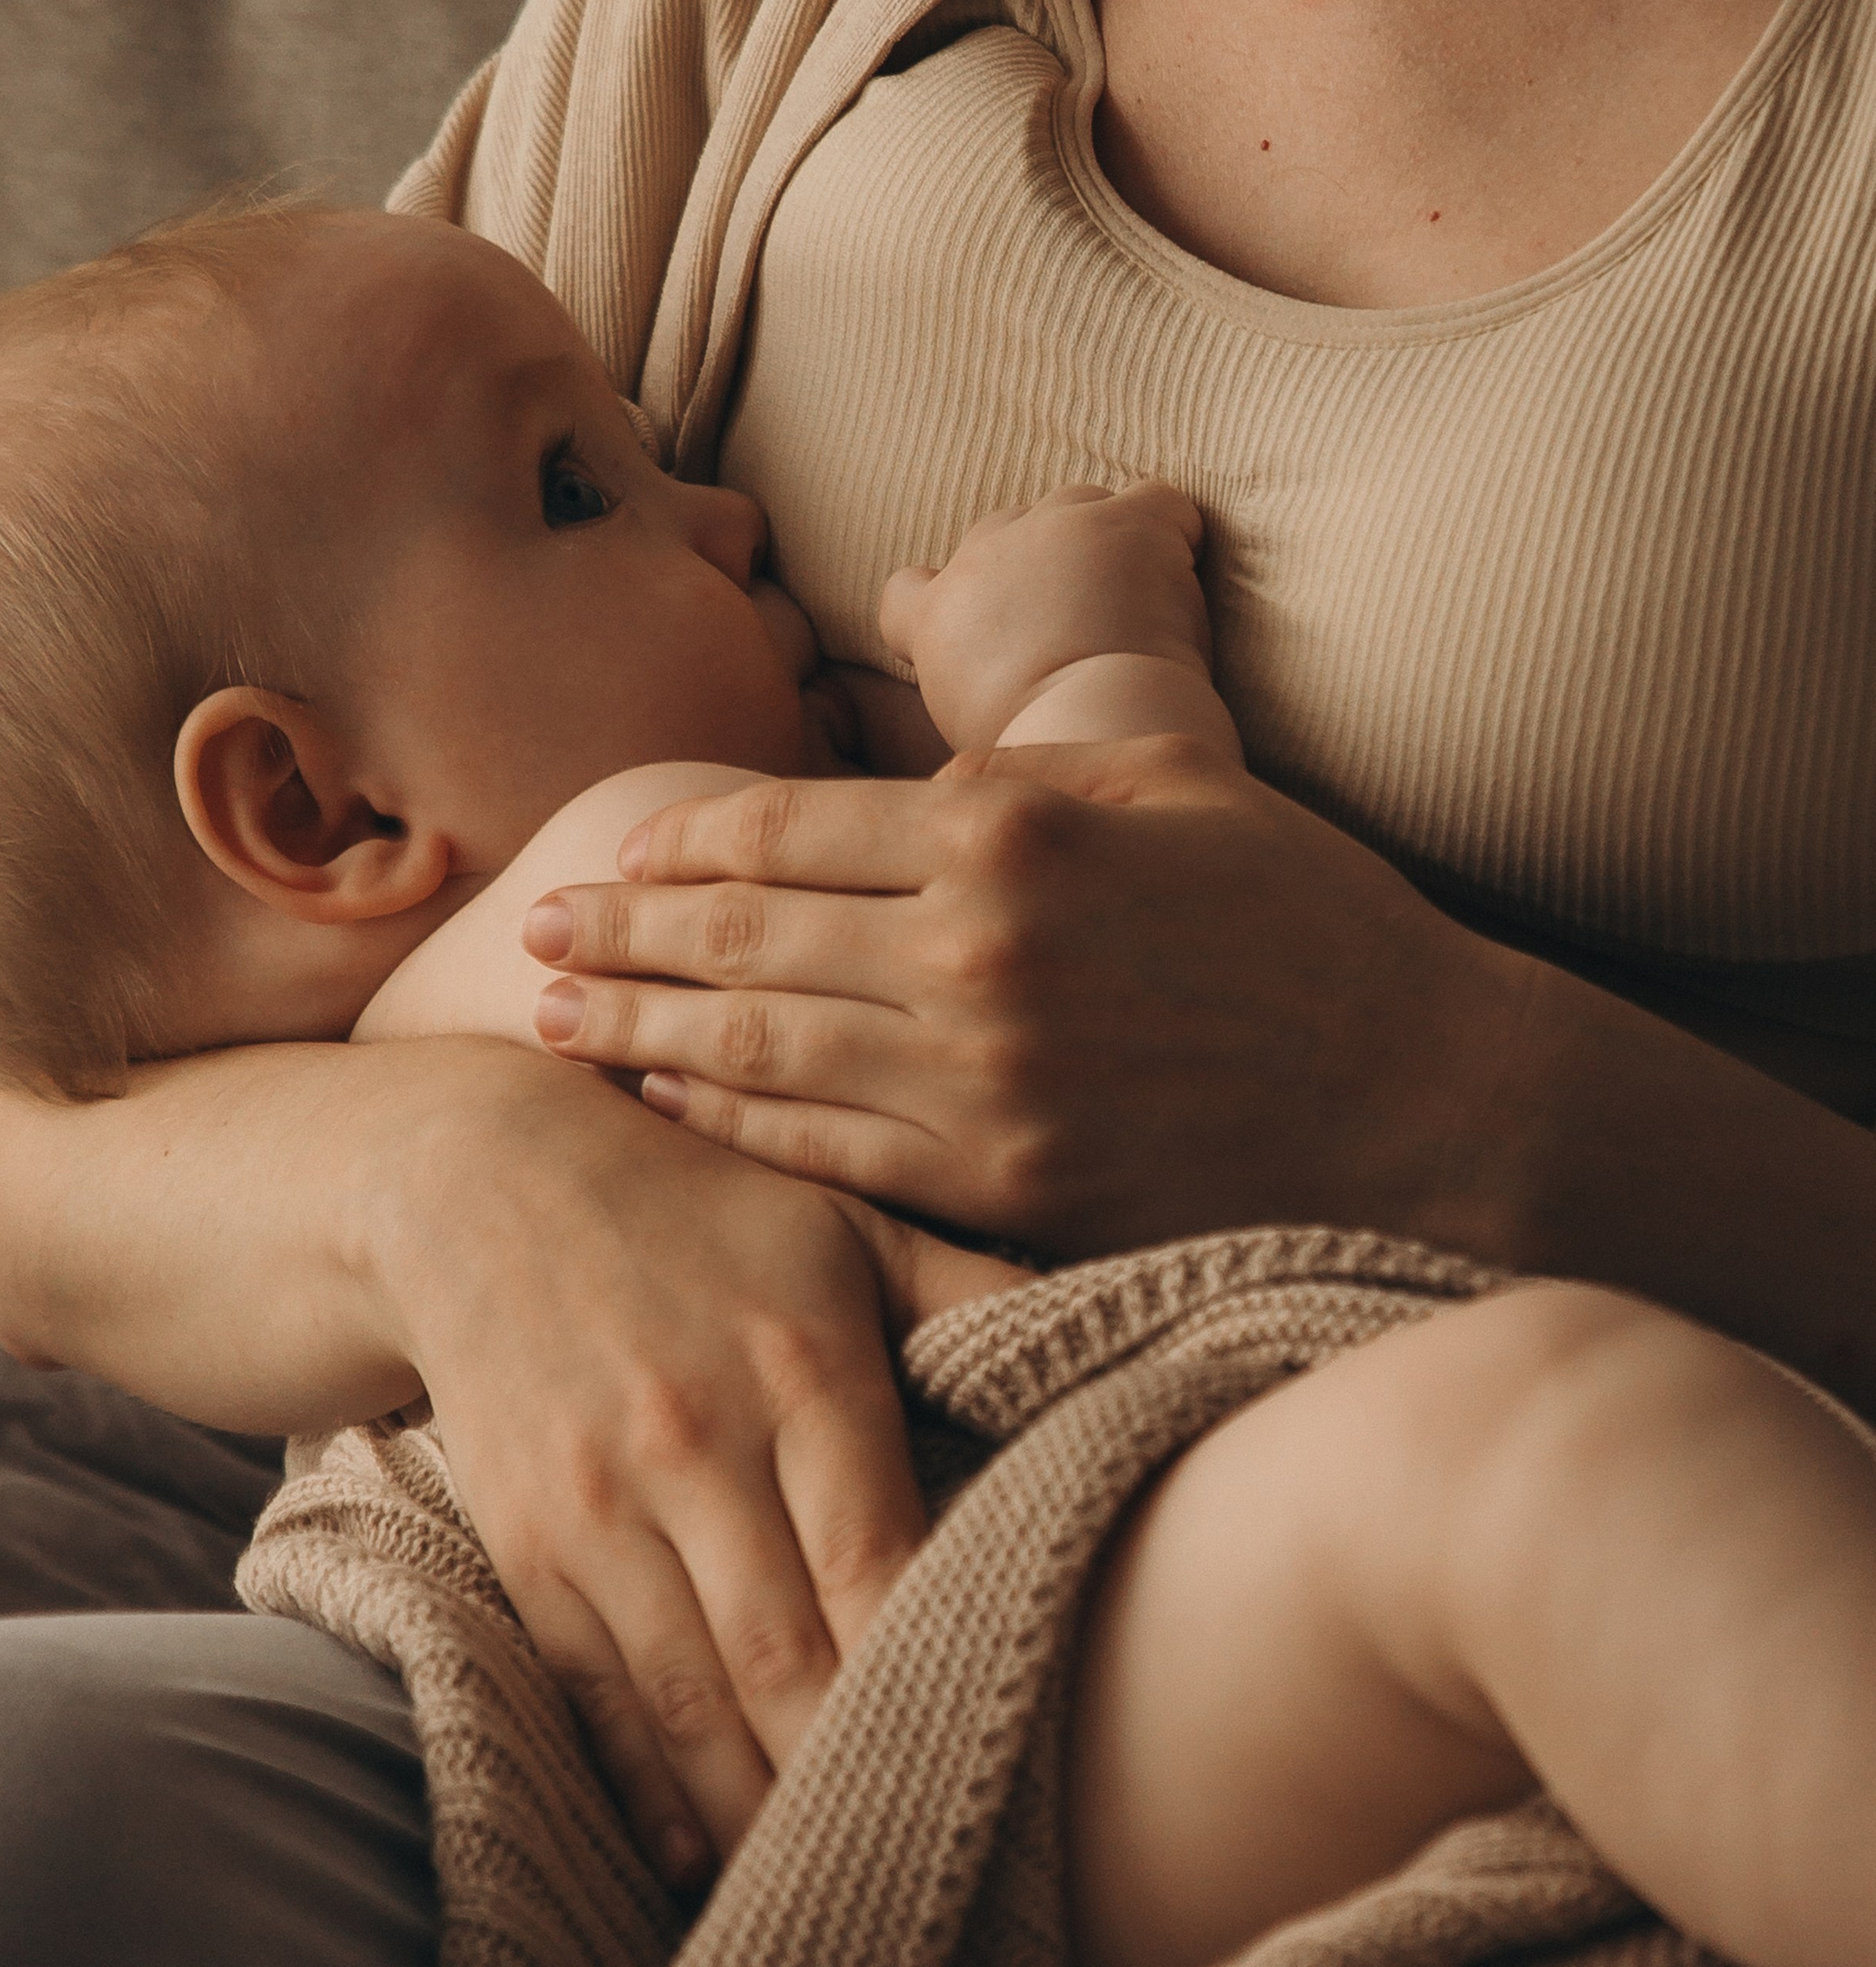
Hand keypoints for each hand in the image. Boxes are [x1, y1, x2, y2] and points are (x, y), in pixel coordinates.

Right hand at [378, 1042, 1022, 1887]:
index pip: (882, 1562)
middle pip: (791, 1661)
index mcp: (801, 1371)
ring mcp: (598, 1508)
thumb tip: (1120, 1345)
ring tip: (843, 1901)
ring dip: (765, 1815)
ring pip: (694, 1703)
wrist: (476, 1179)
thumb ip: (976, 1293)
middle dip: (861, 1780)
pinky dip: (651, 1791)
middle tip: (942, 1878)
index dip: (937, 1675)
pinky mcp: (525, 1549)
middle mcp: (696, 1447)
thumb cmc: (701, 1209)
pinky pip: (595, 1697)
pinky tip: (707, 1862)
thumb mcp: (845, 1222)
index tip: (1009, 1766)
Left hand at [523, 740, 1532, 1265]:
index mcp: (1012, 830)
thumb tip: (904, 787)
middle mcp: (976, 953)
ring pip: (759, 1048)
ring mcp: (983, 1083)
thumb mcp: (1176, 788)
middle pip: (745, 935)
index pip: (790, 826)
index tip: (616, 842)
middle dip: (624, 930)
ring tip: (552, 1016)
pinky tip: (667, 1106)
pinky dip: (732, 1124)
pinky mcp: (1002, 1188)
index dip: (684, 838)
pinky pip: (825, 1151)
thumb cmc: (1312, 927)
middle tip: (532, 927)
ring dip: (641, 1030)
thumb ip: (1024, 778)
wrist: (1434, 1104)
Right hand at [879, 482, 1210, 750]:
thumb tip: (994, 689)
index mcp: (935, 616)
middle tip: (1082, 622)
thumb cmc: (1037, 754)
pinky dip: (1171, 529)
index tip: (985, 626)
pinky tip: (1183, 570)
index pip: (909, 588)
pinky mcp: (1122, 523)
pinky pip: (1155, 500)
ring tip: (1137, 597)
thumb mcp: (965, 730)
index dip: (948, 598)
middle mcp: (982, 558)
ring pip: (1076, 505)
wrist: (1092, 727)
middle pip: (1004, 532)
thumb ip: (966, 691)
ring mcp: (1051, 530)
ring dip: (1102, 540)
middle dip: (1037, 565)